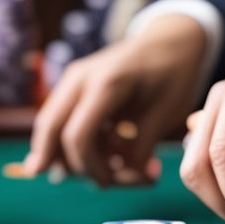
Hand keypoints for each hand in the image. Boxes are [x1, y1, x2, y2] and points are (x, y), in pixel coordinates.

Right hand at [25, 14, 206, 186]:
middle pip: (51, 131)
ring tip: (115, 163)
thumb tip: (121, 179)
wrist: (171, 41)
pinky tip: (108, 153)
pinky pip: (62, 122)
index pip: (77, 136)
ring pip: (52, 129)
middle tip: (106, 181)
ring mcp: (72, 81)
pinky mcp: (73, 88)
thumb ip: (139, 150)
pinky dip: (77, 144)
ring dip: (75, 156)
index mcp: (106, 83)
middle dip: (74, 165)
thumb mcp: (164, 117)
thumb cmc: (174, 77)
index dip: (91, 168)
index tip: (114, 182)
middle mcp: (80, 79)